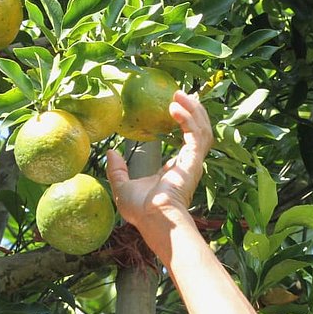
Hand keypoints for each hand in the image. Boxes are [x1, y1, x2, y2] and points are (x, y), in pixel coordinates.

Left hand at [105, 91, 213, 231]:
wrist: (154, 219)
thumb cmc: (141, 210)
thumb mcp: (123, 187)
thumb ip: (118, 170)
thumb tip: (111, 152)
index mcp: (176, 169)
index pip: (187, 139)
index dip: (184, 121)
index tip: (174, 106)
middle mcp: (188, 163)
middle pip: (199, 130)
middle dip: (193, 110)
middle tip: (180, 94)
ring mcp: (193, 161)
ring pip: (202, 128)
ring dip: (193, 109)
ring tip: (180, 94)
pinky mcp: (194, 160)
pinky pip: (196, 133)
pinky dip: (188, 118)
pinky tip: (175, 106)